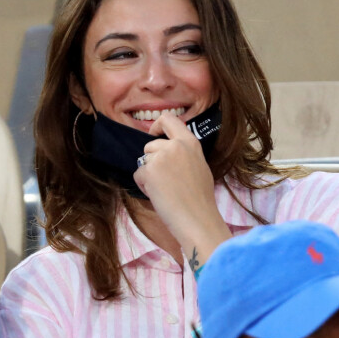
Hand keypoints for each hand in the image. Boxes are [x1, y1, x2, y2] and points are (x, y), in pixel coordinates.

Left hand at [133, 112, 230, 265]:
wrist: (197, 219)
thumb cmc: (200, 198)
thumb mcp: (198, 165)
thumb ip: (183, 153)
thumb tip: (166, 149)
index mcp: (190, 142)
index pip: (169, 118)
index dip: (157, 125)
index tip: (154, 135)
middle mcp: (175, 145)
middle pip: (150, 144)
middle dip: (152, 160)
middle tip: (164, 179)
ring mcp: (161, 157)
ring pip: (144, 160)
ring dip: (148, 174)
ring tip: (164, 189)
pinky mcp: (149, 171)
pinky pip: (138, 174)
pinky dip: (143, 185)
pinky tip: (158, 195)